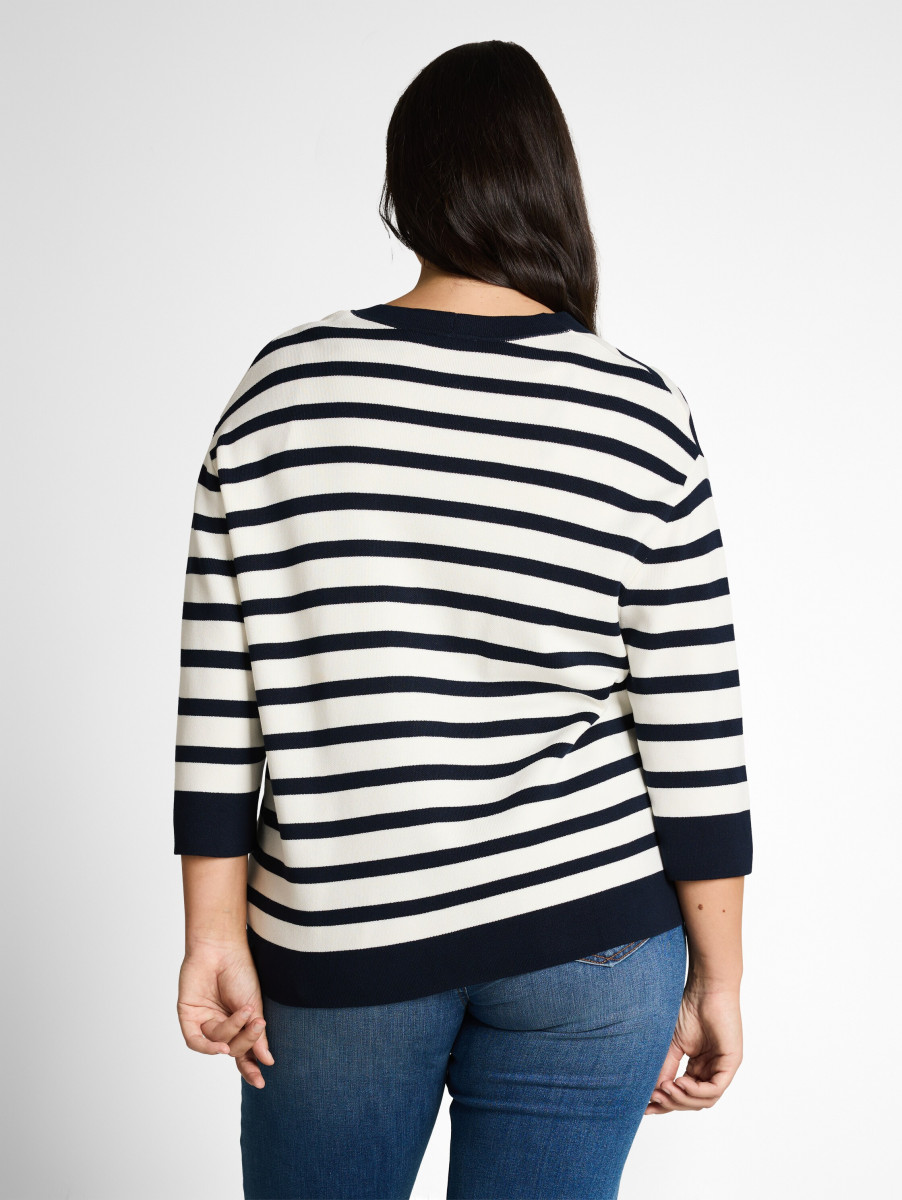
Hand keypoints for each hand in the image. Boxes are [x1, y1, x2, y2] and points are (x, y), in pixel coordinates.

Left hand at [177, 940, 274, 1087]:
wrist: (222, 949)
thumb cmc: (241, 972)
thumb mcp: (254, 1006)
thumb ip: (257, 1036)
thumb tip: (267, 1061)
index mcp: (237, 1023)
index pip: (242, 1052)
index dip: (249, 1068)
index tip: (261, 1082)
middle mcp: (219, 1025)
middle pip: (231, 1049)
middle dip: (246, 1042)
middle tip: (258, 1025)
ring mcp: (203, 1021)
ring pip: (217, 1043)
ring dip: (232, 1031)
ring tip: (244, 1011)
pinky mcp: (188, 1017)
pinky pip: (195, 1041)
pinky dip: (208, 1046)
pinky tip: (220, 1046)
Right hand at [645, 984, 742, 1114]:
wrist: (705, 988)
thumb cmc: (690, 1008)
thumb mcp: (672, 1045)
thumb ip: (666, 1068)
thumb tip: (652, 1092)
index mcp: (699, 1067)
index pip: (684, 1094)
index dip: (666, 1103)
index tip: (646, 1106)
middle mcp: (712, 1070)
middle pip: (694, 1102)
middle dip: (673, 1103)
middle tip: (654, 1097)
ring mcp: (723, 1068)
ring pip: (705, 1100)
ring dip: (683, 1099)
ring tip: (666, 1089)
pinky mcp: (731, 1063)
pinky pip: (715, 1089)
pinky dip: (696, 1091)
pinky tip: (681, 1083)